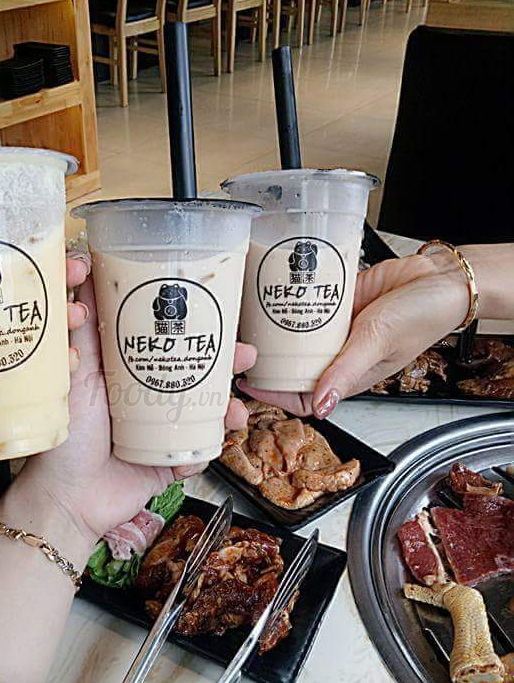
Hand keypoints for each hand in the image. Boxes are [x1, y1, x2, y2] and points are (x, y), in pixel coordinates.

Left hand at [0, 209, 88, 537]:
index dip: (26, 243)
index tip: (51, 233)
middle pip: (29, 290)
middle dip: (60, 277)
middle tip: (79, 272)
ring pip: (44, 327)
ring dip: (70, 317)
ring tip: (80, 317)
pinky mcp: (13, 391)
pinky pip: (48, 371)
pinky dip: (67, 361)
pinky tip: (78, 359)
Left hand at [8, 274, 255, 545]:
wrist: (68, 502)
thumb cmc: (65, 440)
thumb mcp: (74, 376)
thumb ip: (81, 331)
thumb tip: (83, 271)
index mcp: (125, 369)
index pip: (162, 335)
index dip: (188, 320)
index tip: (204, 303)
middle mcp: (147, 394)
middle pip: (195, 368)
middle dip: (225, 361)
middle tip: (245, 353)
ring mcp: (161, 428)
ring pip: (206, 409)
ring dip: (228, 408)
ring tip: (236, 410)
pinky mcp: (170, 459)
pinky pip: (199, 450)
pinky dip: (206, 450)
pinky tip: (203, 450)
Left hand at [240, 251, 468, 418]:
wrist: (440, 278)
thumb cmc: (423, 317)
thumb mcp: (377, 344)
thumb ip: (346, 372)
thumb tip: (321, 405)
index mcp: (348, 376)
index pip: (301, 396)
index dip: (273, 394)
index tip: (247, 384)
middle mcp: (339, 354)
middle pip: (293, 365)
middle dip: (268, 362)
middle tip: (242, 350)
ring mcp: (336, 328)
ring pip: (297, 335)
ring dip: (277, 330)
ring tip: (251, 321)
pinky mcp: (338, 301)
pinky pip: (309, 304)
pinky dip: (295, 301)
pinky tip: (277, 294)